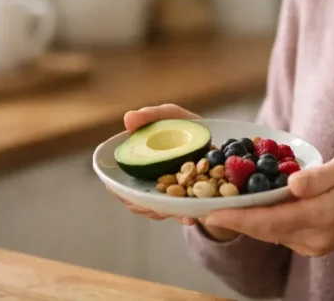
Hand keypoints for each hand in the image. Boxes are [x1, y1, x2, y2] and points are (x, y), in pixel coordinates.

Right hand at [106, 103, 236, 239]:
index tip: (121, 191)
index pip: (120, 186)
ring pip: (159, 211)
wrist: (214, 140)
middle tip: (149, 204)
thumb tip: (128, 118)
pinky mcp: (188, 203)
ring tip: (168, 212)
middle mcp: (151, 185)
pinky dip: (184, 215)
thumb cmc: (184, 128)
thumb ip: (151, 116)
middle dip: (144, 206)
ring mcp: (170, 196)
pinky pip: (182, 213)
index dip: (119, 191)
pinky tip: (189, 217)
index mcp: (140, 168)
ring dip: (163, 212)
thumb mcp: (170, 116)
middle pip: (139, 203)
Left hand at [201, 152, 333, 256]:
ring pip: (269, 233)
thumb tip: (292, 183)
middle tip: (197, 204)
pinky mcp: (312, 244)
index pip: (271, 219)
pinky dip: (260, 221)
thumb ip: (321, 175)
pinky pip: (279, 233)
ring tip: (214, 201)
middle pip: (263, 229)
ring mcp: (313, 245)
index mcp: (323, 216)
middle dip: (230, 217)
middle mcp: (313, 236)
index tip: (210, 210)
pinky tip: (246, 206)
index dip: (238, 216)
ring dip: (243, 219)